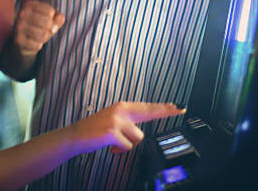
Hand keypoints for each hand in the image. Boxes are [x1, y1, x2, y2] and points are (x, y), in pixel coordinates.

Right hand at [14, 0, 63, 58]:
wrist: (23, 43)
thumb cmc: (40, 28)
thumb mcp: (51, 20)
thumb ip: (58, 17)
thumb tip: (60, 18)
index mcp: (28, 5)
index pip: (50, 11)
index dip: (53, 19)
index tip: (47, 21)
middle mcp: (21, 13)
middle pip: (47, 22)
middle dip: (49, 29)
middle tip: (44, 31)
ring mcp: (18, 27)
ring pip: (43, 34)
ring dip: (44, 38)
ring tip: (39, 37)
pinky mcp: (18, 40)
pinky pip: (37, 45)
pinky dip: (38, 46)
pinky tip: (32, 44)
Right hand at [69, 102, 186, 154]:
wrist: (75, 136)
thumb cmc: (95, 131)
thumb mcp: (113, 121)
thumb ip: (128, 122)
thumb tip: (141, 131)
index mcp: (122, 107)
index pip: (147, 107)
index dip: (164, 107)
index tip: (178, 106)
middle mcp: (121, 110)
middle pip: (149, 112)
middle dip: (166, 111)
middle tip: (181, 108)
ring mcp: (116, 120)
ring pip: (138, 137)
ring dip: (128, 144)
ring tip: (113, 142)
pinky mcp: (112, 132)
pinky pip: (127, 146)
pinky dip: (119, 150)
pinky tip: (109, 147)